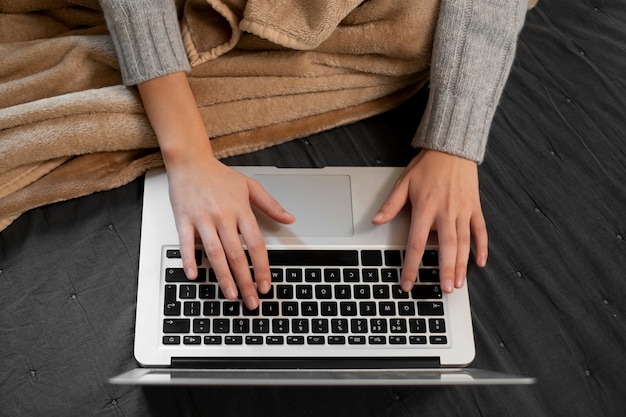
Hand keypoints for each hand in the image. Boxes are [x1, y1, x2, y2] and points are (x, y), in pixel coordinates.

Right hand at [136, 72, 294, 309]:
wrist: (190, 161)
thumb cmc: (219, 175)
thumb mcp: (250, 186)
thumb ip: (271, 204)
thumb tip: (290, 218)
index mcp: (241, 209)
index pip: (256, 244)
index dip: (261, 267)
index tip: (265, 284)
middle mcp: (223, 215)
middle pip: (236, 254)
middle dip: (245, 280)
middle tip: (250, 300)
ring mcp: (202, 219)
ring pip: (215, 253)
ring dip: (223, 277)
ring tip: (230, 294)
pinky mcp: (184, 219)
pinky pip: (186, 243)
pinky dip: (190, 260)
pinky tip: (194, 275)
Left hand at [372, 149, 487, 292]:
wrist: (452, 148)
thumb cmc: (427, 165)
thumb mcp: (404, 182)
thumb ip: (391, 205)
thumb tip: (376, 221)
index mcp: (425, 208)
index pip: (416, 244)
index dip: (411, 266)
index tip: (408, 282)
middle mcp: (445, 213)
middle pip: (445, 248)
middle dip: (445, 271)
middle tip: (445, 290)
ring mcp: (463, 211)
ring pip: (463, 243)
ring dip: (462, 265)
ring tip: (459, 284)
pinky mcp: (475, 207)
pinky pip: (480, 231)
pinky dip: (482, 247)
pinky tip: (480, 262)